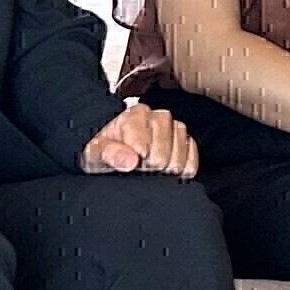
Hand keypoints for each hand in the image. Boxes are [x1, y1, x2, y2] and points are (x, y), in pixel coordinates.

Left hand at [81, 101, 198, 178]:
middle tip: (146, 171)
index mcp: (133, 115)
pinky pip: (193, 150)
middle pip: (165, 134)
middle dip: (156, 158)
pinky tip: (175, 174)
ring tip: (158, 174)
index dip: (140, 149)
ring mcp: (172, 128)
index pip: (145, 129)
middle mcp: (155, 117)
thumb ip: (110, 153)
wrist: (112, 158)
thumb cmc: (105, 153)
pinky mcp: (184, 141)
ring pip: (182, 139)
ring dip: (172, 162)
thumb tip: (129, 161)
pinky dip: (187, 164)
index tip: (136, 164)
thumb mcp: (96, 153)